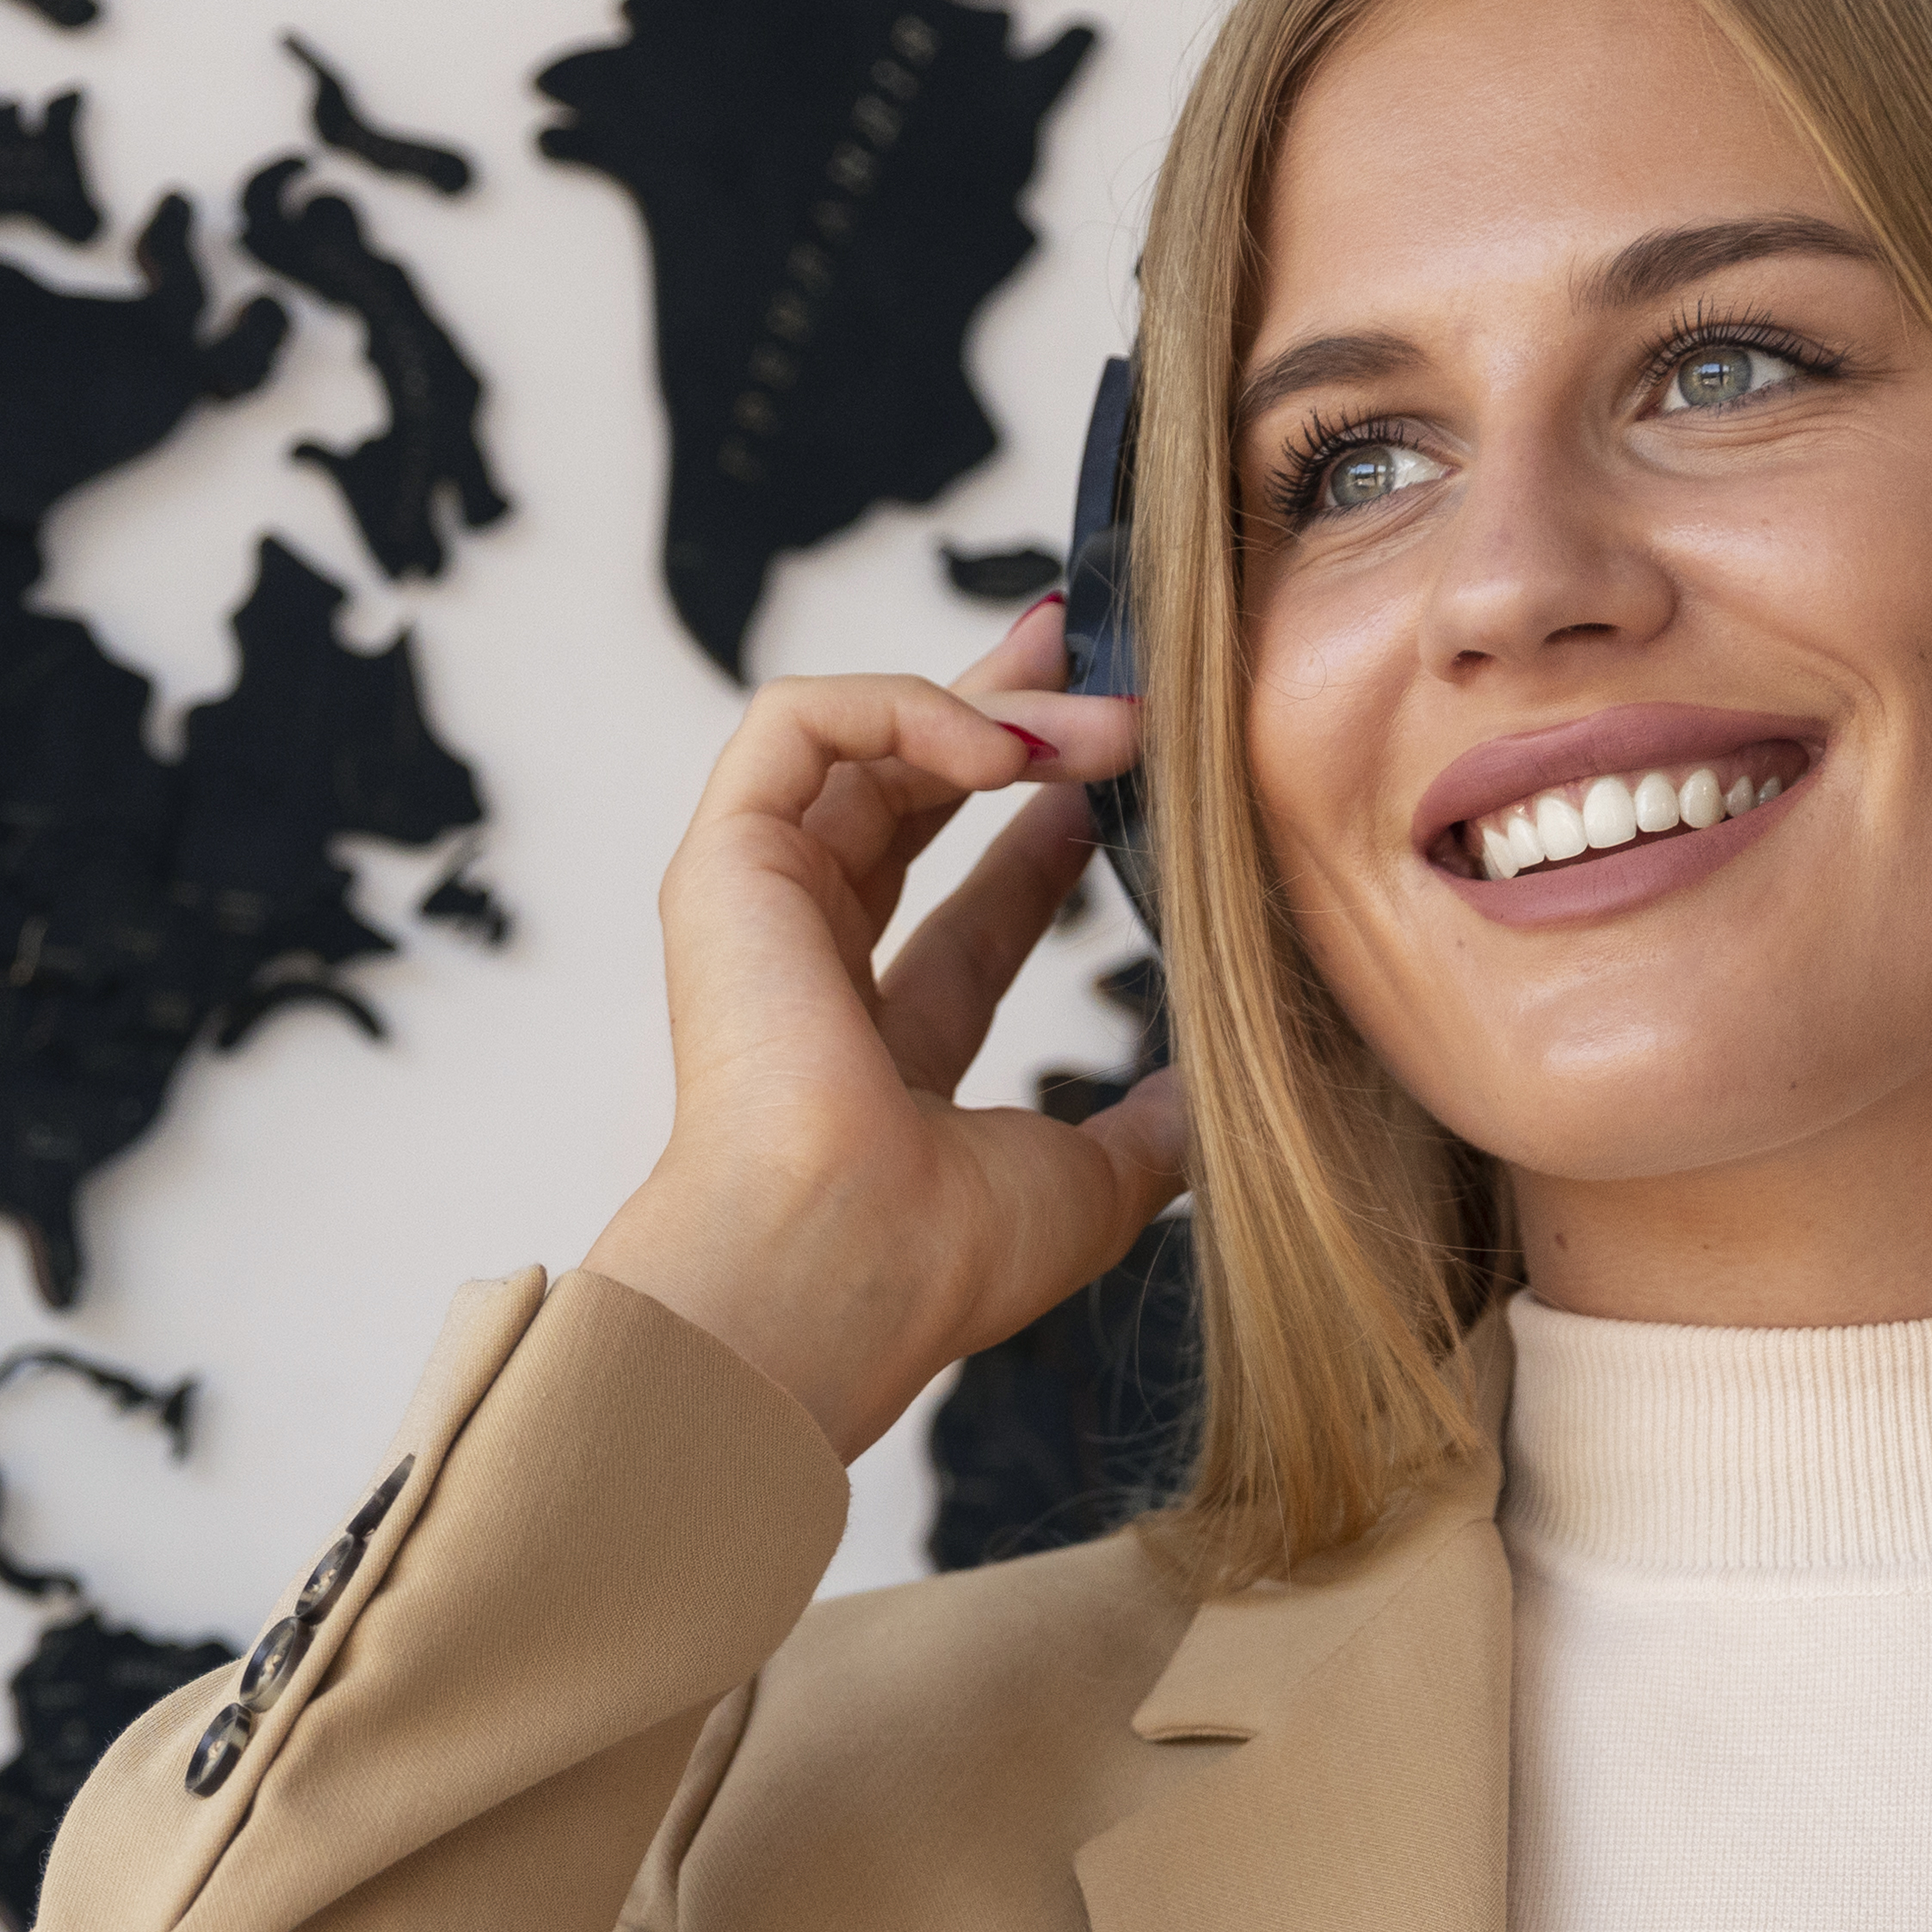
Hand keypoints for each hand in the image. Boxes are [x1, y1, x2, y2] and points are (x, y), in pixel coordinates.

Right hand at [577, 598, 1194, 1460]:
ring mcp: (758, 910)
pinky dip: (901, 703)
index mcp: (878, 1046)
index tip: (1134, 764)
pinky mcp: (723, 864)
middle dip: (1015, 708)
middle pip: (910, 793)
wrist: (836, 1270)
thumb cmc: (941, 1258)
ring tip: (1106, 726)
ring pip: (866, 742)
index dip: (1053, 823)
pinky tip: (1001, 747)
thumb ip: (1144, 1130)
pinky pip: (796, 724)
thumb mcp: (1090, 1184)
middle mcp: (807, 966)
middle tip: (1112, 661)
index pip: (972, 907)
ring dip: (995, 708)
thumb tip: (1208, 1095)